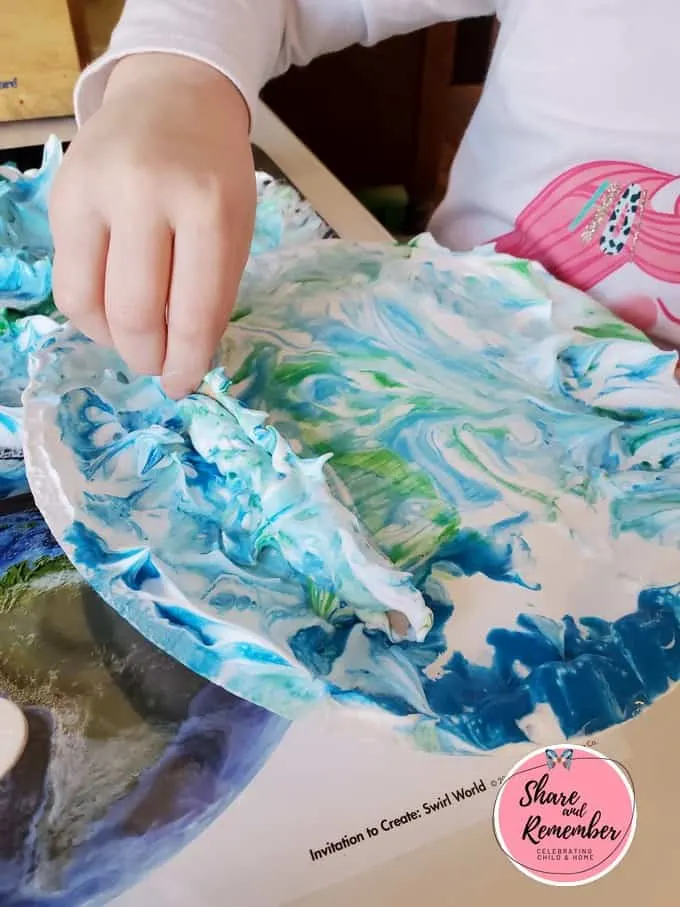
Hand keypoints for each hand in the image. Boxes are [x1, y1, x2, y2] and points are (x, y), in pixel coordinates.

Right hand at [49, 53, 255, 397]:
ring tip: (135, 339)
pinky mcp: (60, 197)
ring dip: (112, 340)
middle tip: (159, 365)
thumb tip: (184, 361)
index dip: (186, 362)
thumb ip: (213, 294)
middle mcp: (144, 194)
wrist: (172, 97)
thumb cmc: (214, 172)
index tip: (184, 384)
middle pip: (133, 313)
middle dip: (147, 357)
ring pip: (86, 303)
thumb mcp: (236, 229)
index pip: (193, 311)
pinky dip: (91, 311)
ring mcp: (93, 192)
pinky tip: (113, 308)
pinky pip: (68, 279)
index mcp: (207, 207)